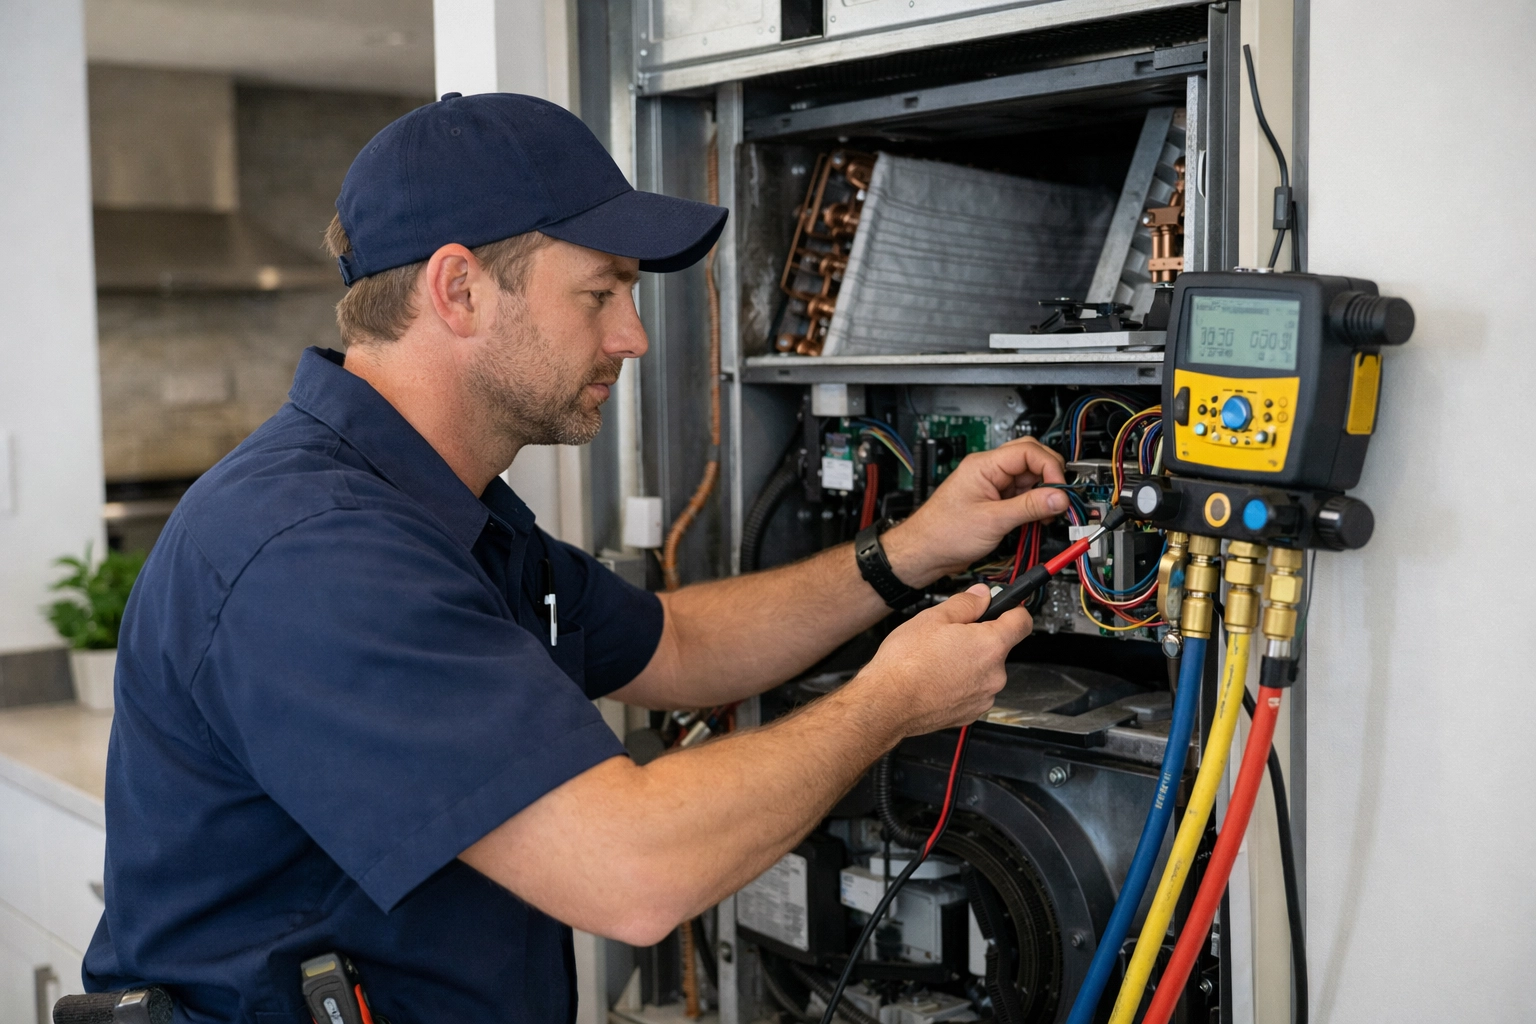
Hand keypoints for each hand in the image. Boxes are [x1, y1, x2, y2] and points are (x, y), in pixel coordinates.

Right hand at [849, 585, 1032, 737]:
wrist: (887, 703)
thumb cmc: (906, 664)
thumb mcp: (933, 618)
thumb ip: (966, 603)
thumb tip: (982, 595)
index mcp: (991, 645)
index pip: (1022, 621)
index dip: (1012, 609)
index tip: (1003, 606)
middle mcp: (994, 674)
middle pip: (999, 647)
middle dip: (979, 638)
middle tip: (950, 634)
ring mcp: (983, 697)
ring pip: (984, 670)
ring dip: (969, 662)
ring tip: (938, 659)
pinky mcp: (970, 713)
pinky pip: (973, 690)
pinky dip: (960, 683)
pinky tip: (937, 677)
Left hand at [883, 436, 1067, 583]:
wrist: (924, 552)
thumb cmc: (943, 533)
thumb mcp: (993, 521)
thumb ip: (1029, 508)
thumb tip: (1059, 498)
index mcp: (984, 465)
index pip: (1028, 451)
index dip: (1050, 468)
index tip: (1061, 490)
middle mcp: (988, 470)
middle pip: (1031, 459)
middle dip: (1050, 476)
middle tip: (1060, 498)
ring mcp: (992, 485)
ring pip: (1029, 478)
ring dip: (1043, 493)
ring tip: (1049, 514)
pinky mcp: (994, 501)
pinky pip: (1022, 495)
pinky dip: (1034, 505)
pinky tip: (1037, 519)